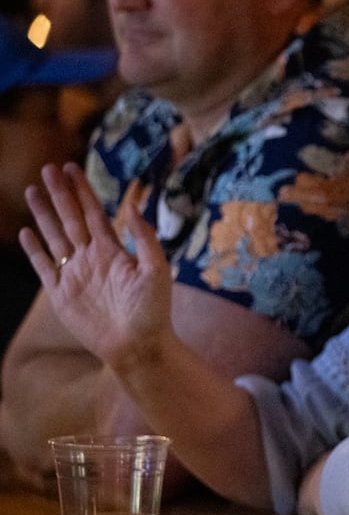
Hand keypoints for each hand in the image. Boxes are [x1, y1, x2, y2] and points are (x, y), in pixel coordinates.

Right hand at [18, 163, 175, 371]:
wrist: (138, 346)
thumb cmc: (153, 311)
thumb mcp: (157, 271)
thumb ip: (144, 239)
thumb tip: (131, 206)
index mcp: (113, 251)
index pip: (94, 213)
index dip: (82, 190)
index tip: (71, 167)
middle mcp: (92, 258)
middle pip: (70, 218)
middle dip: (59, 193)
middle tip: (48, 168)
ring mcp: (75, 274)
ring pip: (54, 236)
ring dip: (43, 214)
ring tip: (32, 190)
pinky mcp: (61, 294)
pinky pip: (44, 266)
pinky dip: (35, 249)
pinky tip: (26, 232)